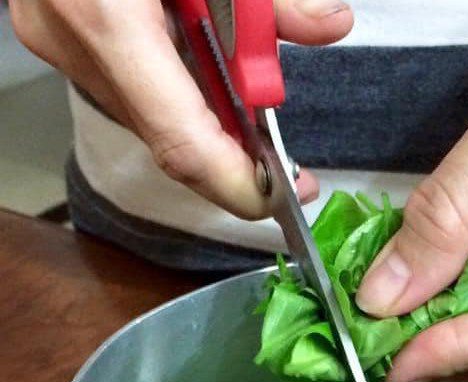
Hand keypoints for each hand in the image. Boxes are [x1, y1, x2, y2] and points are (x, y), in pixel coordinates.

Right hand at [9, 0, 353, 218]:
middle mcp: (73, 41)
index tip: (280, 198)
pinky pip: (131, 89)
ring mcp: (59, 42)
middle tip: (284, 168)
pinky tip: (208, 76)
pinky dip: (177, 92)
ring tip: (251, 109)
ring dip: (207, 121)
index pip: (183, 144)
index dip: (236, 185)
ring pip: (151, 117)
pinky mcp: (59, 36)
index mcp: (107, 15)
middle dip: (232, 158)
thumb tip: (330, 24)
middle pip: (170, 138)